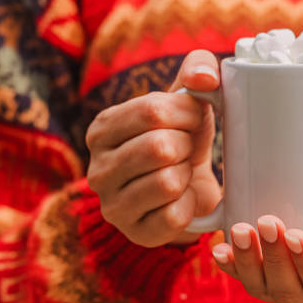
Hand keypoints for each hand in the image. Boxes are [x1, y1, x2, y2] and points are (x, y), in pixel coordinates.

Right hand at [86, 50, 221, 246]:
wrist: (191, 185)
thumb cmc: (185, 136)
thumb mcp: (190, 97)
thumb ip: (198, 68)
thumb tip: (206, 78)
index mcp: (103, 128)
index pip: (153, 111)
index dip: (188, 114)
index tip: (193, 120)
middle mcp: (97, 168)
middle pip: (160, 147)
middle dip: (187, 146)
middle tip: (186, 150)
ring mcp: (112, 206)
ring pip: (167, 182)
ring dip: (187, 175)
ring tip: (182, 172)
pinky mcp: (136, 234)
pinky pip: (176, 216)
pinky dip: (191, 205)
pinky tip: (183, 199)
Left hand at [212, 202, 302, 302]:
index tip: (297, 234)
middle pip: (288, 291)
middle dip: (274, 258)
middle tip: (266, 221)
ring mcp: (289, 293)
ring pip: (263, 287)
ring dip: (247, 260)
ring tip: (238, 229)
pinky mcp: (271, 277)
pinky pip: (247, 278)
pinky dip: (231, 264)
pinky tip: (218, 247)